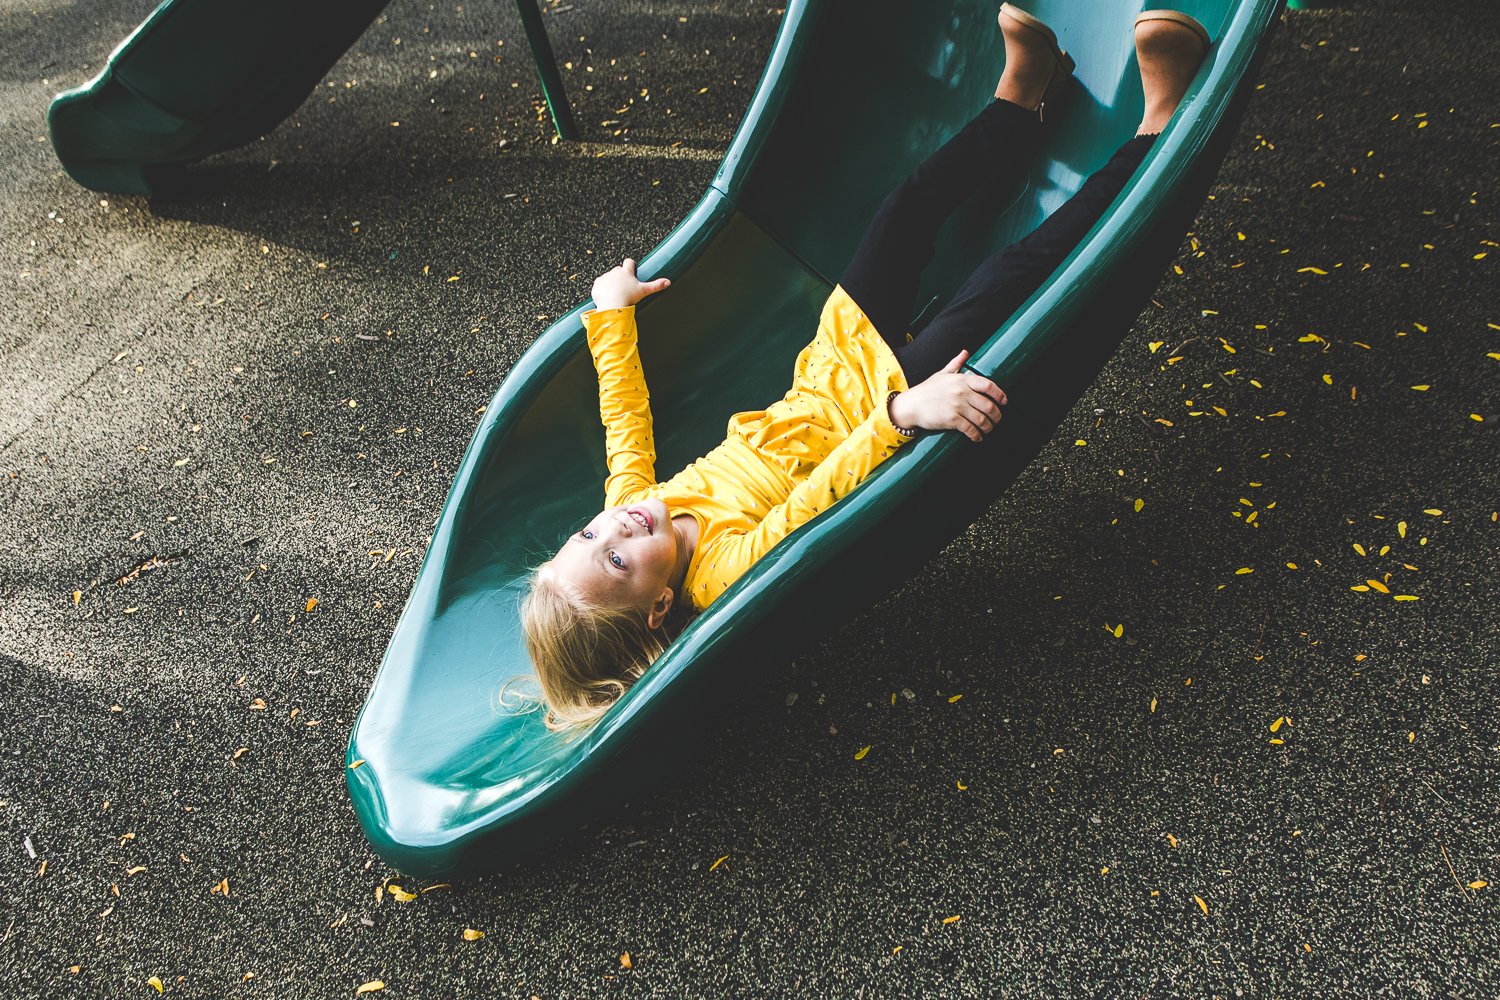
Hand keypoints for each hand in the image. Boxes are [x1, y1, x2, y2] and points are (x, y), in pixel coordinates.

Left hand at [591, 257, 670, 309]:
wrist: (612, 306)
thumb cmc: (628, 298)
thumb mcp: (644, 291)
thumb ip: (656, 286)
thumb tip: (668, 282)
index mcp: (626, 272)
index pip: (629, 262)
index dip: (631, 265)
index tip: (632, 269)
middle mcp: (615, 272)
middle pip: (618, 269)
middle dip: (620, 276)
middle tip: (624, 286)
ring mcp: (605, 277)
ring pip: (608, 277)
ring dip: (611, 282)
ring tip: (615, 293)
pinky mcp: (597, 284)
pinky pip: (600, 284)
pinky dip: (602, 288)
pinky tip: (607, 295)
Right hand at [888, 350, 1007, 442]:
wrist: (910, 405)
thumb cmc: (926, 390)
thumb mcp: (941, 374)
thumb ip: (955, 363)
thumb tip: (965, 352)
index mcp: (962, 380)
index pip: (988, 385)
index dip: (1000, 394)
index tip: (1004, 401)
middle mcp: (962, 392)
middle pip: (989, 405)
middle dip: (997, 415)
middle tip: (997, 420)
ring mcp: (957, 406)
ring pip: (982, 419)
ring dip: (988, 427)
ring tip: (988, 429)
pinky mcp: (952, 420)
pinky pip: (971, 429)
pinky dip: (977, 436)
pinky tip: (977, 437)